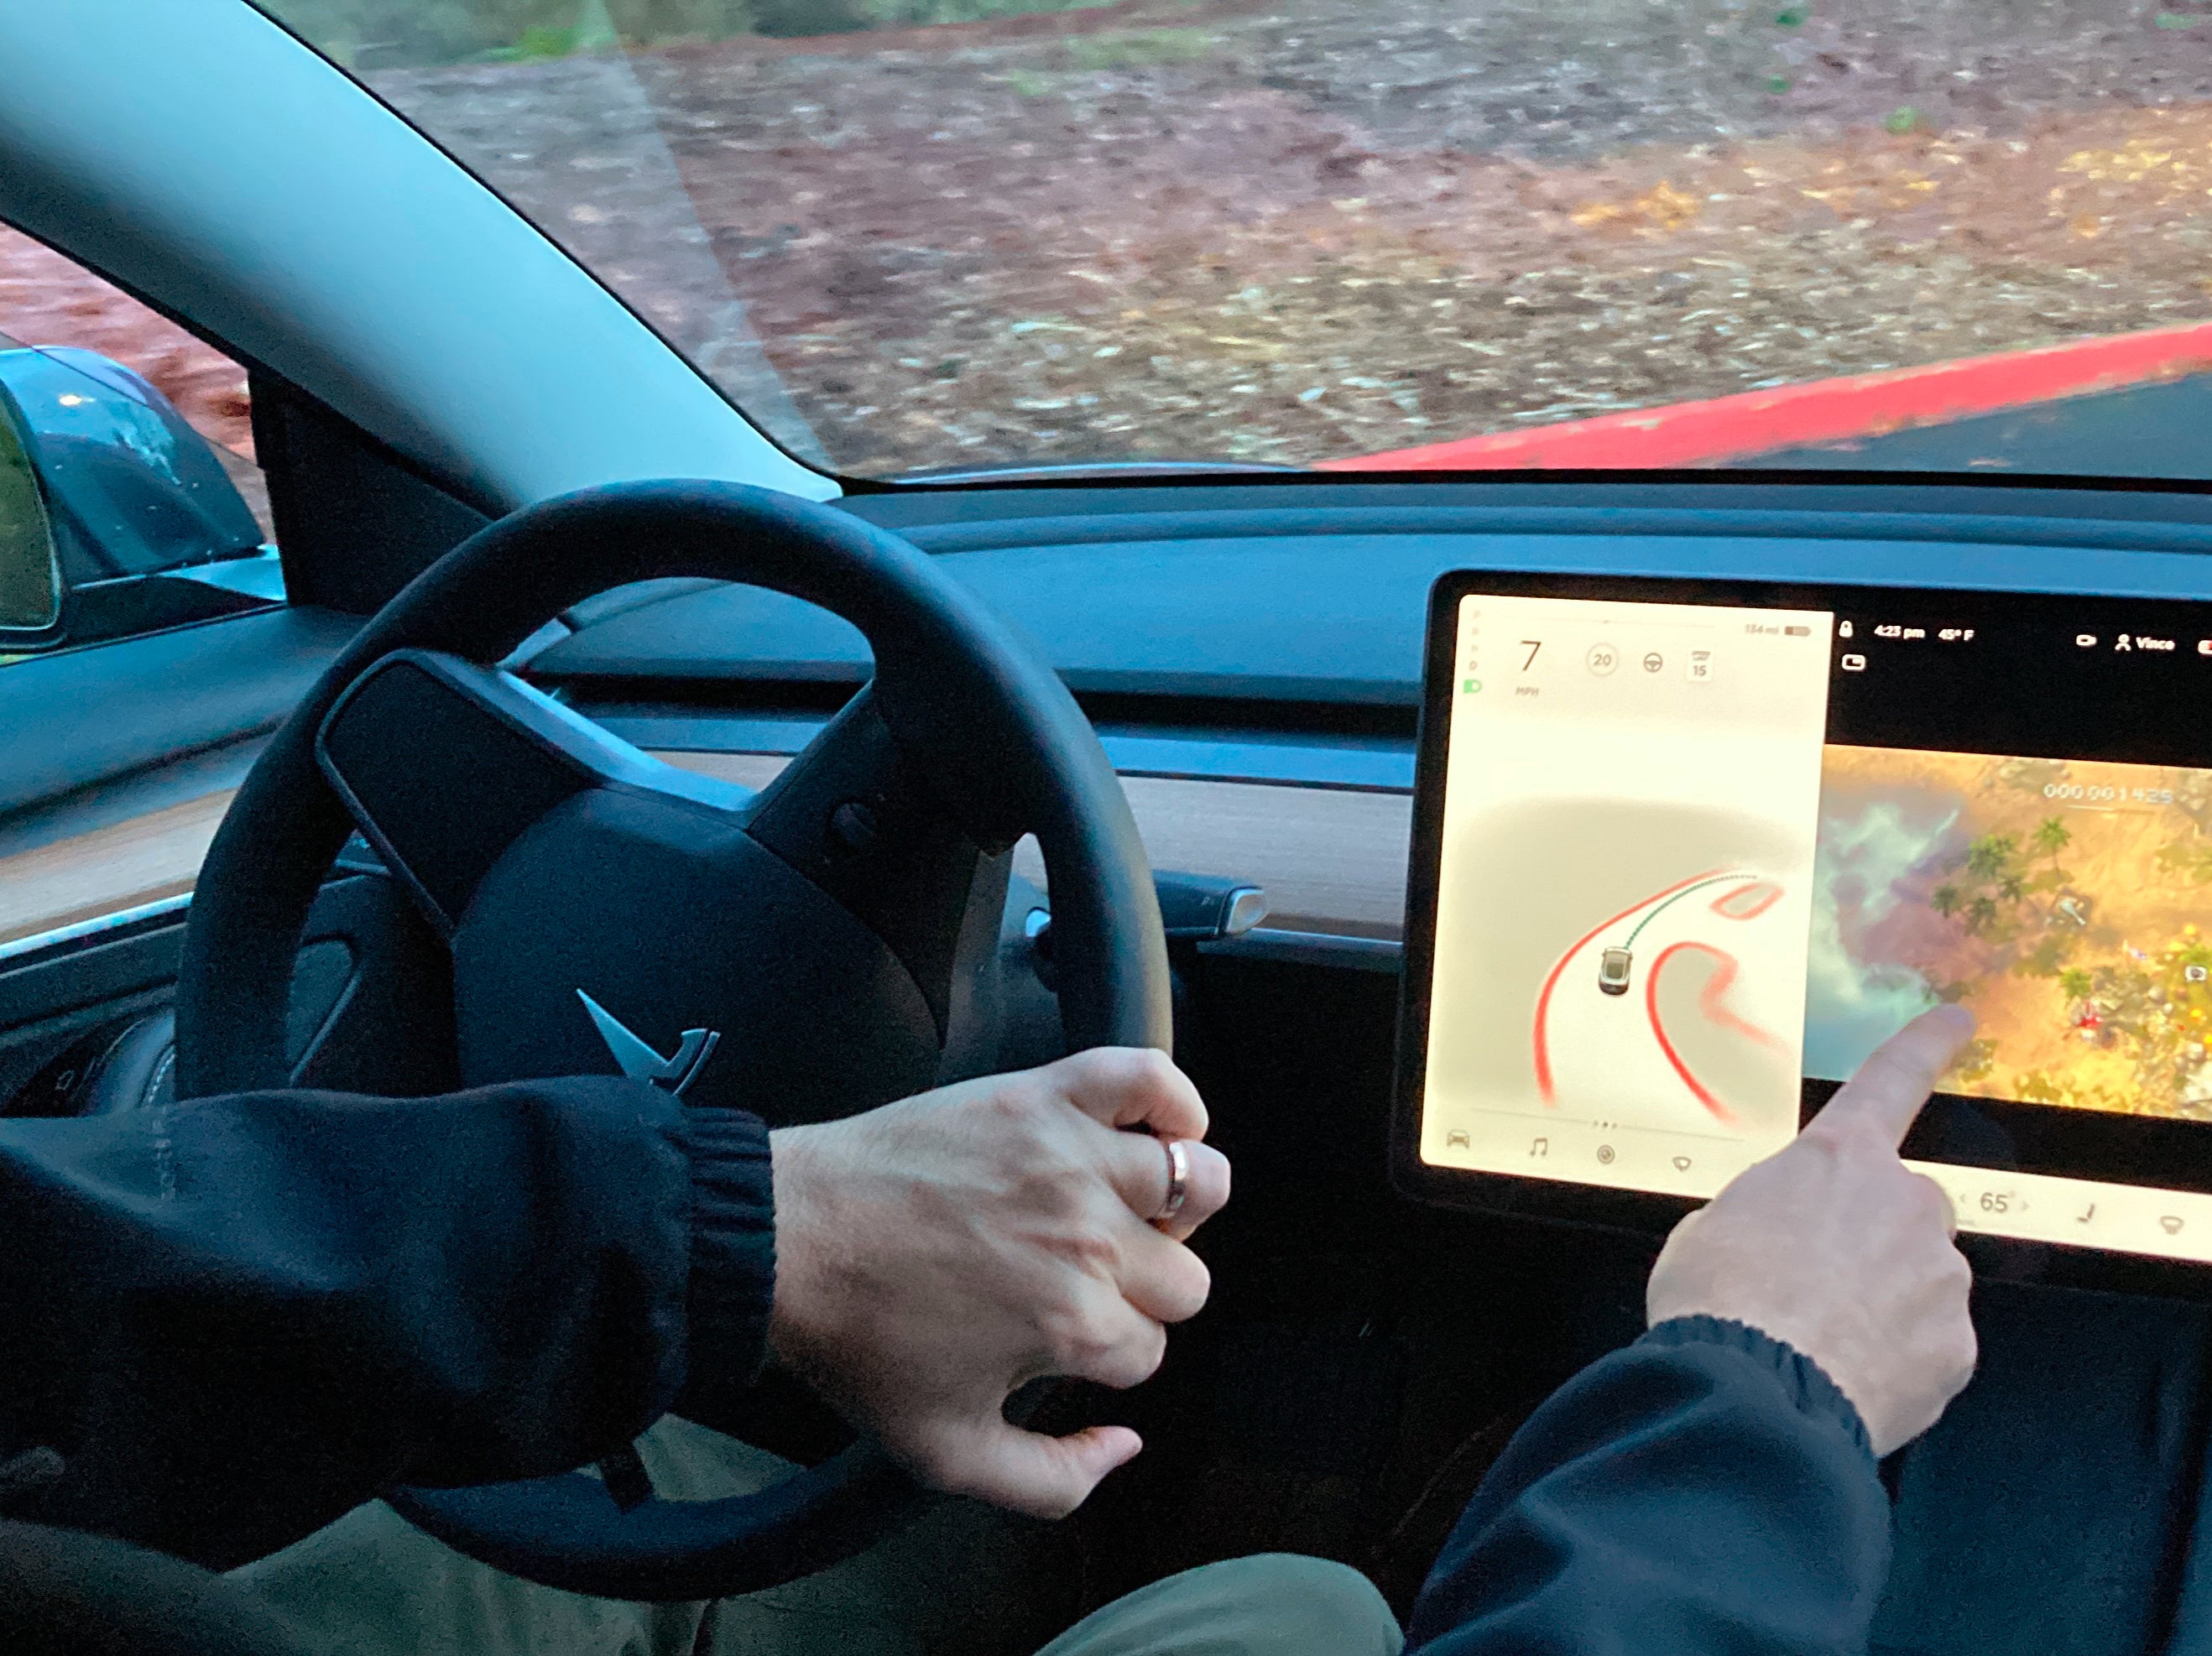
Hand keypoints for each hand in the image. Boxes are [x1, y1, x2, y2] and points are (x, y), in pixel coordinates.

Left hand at [766, 1047, 1229, 1516]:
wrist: (787, 1241)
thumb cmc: (860, 1341)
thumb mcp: (948, 1453)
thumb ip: (1054, 1482)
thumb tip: (1126, 1444)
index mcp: (1074, 1327)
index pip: (1151, 1349)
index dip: (1110, 1352)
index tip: (1064, 1336)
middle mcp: (1088, 1240)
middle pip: (1186, 1276)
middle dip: (1145, 1291)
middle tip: (1084, 1280)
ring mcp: (1071, 1159)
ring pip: (1202, 1180)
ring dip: (1181, 1205)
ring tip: (1129, 1212)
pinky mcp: (1044, 1097)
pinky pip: (1149, 1078)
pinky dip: (1174, 1101)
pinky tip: (1158, 1132)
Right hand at [1645, 1005, 1977, 1455]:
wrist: (1753, 1391)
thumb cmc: (1718, 1300)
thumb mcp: (1710, 1230)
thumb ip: (1765, 1216)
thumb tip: (1779, 1242)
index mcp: (1838, 1159)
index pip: (1889, 1083)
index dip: (1924, 1047)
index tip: (1958, 1020)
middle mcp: (1904, 1203)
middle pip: (1904, 1209)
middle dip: (1873, 1239)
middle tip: (1812, 1284)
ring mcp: (1938, 1276)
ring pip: (1919, 1280)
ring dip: (1881, 1303)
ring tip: (1817, 1342)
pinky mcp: (1955, 1347)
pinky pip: (1929, 1345)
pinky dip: (1895, 1360)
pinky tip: (1845, 1377)